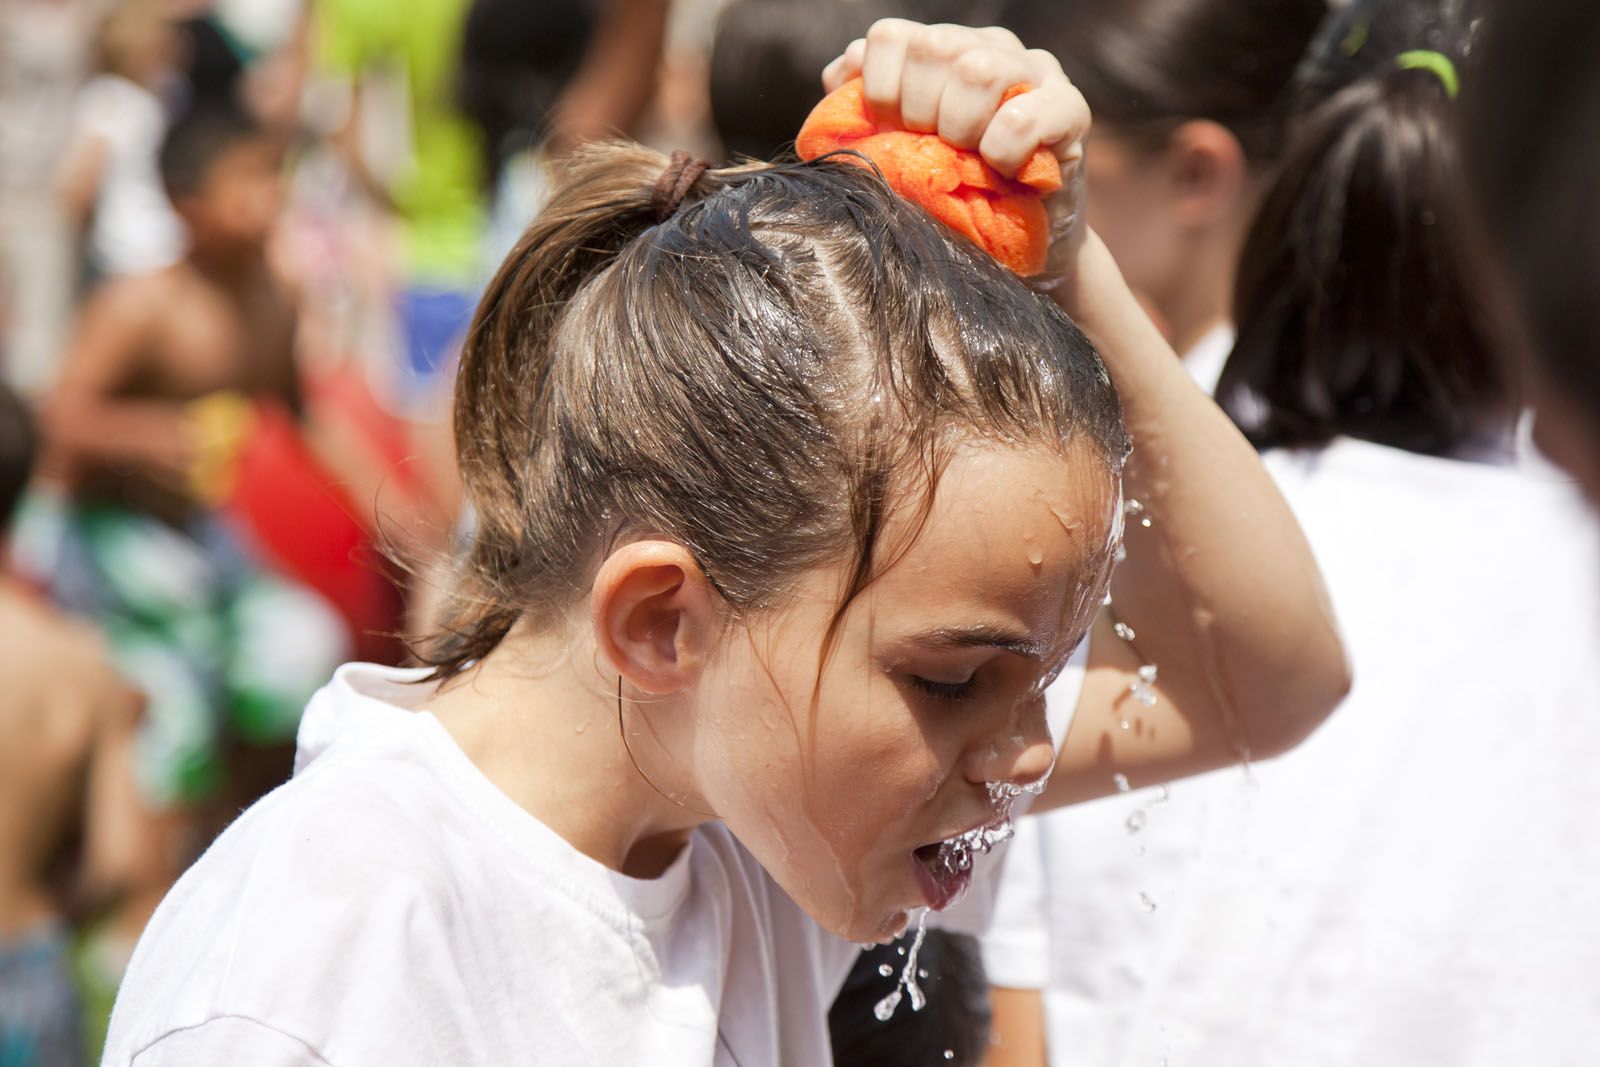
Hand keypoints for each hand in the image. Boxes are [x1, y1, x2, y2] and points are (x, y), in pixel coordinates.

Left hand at [822, 19, 1090, 276]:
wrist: (1013, 246)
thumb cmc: (950, 195)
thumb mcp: (897, 153)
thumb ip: (862, 107)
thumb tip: (840, 72)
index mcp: (942, 49)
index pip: (891, 36)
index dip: (880, 89)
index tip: (892, 131)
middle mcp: (988, 46)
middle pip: (934, 46)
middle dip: (919, 113)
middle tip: (934, 151)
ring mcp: (1035, 71)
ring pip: (980, 68)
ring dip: (961, 126)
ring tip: (968, 158)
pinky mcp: (1072, 109)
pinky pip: (1025, 115)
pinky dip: (1003, 149)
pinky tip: (1003, 170)